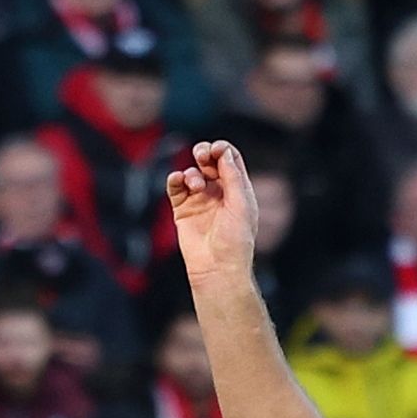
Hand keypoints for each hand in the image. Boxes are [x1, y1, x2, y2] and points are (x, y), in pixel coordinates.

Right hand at [162, 138, 249, 275]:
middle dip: (204, 153)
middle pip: (210, 161)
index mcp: (237, 190)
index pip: (230, 159)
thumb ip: (233, 176)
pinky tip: (178, 181)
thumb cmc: (235, 241)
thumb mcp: (241, 205)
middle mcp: (219, 192)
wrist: (217, 268)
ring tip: (195, 184)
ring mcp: (200, 200)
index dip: (222, 150)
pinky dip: (175, 179)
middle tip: (202, 155)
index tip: (216, 150)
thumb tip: (223, 152)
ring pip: (192, 173)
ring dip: (192, 172)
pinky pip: (176, 187)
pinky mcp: (183, 210)